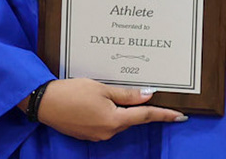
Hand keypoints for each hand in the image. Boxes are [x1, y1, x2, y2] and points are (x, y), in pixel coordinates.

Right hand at [33, 79, 182, 140]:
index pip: (145, 117)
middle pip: (130, 118)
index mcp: (114, 120)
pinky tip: (97, 101)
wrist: (44, 103)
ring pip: (117, 120)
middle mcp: (108, 132)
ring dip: (119, 109)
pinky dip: (108, 113)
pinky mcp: (87, 134)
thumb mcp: (102, 88)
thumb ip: (126, 94)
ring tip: (108, 92)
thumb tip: (148, 95)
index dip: (164, 115)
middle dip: (136, 107)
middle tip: (141, 92)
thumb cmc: (72, 92)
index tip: (181, 116)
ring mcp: (97, 135)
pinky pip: (105, 123)